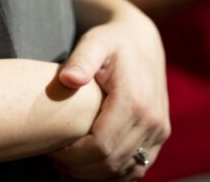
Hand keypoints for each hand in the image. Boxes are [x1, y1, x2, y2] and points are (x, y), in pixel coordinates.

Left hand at [50, 6, 169, 180]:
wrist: (141, 40)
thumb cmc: (110, 41)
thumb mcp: (94, 42)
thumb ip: (81, 59)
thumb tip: (68, 79)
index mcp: (135, 101)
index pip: (100, 147)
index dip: (72, 155)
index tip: (50, 148)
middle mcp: (152, 120)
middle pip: (111, 163)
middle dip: (79, 167)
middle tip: (54, 156)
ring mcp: (159, 131)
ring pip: (124, 171)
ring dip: (94, 174)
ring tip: (68, 161)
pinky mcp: (159, 136)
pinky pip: (136, 168)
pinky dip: (111, 173)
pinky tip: (88, 163)